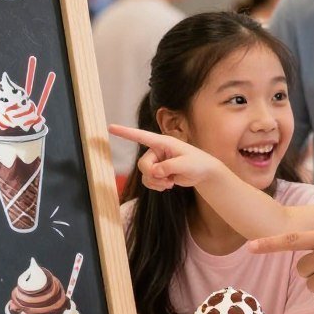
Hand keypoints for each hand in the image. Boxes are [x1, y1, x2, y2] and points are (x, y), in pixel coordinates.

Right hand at [108, 124, 223, 190]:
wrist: (203, 173)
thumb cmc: (197, 163)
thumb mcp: (185, 164)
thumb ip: (169, 167)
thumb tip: (156, 172)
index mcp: (163, 142)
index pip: (141, 136)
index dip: (125, 132)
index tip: (110, 127)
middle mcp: (157, 151)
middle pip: (142, 164)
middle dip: (153, 175)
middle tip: (167, 179)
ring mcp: (156, 162)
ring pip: (144, 174)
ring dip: (156, 182)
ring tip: (170, 183)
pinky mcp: (157, 172)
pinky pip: (148, 181)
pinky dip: (156, 186)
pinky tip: (169, 185)